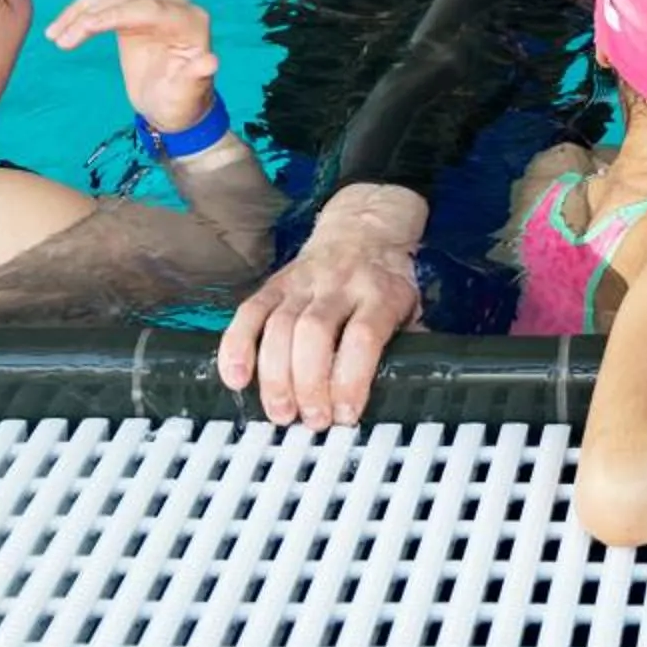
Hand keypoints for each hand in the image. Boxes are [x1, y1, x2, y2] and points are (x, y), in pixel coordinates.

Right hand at [46, 0, 218, 135]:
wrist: (173, 108)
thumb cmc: (183, 103)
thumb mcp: (189, 94)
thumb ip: (197, 76)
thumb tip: (211, 62)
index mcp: (189, 21)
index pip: (147, 8)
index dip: (114, 15)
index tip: (84, 29)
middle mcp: (173, 7)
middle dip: (90, 16)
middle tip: (62, 40)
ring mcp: (152, 8)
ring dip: (79, 12)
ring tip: (55, 36)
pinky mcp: (134, 14)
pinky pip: (104, 5)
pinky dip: (81, 15)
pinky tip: (60, 30)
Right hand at [217, 183, 427, 427]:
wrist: (362, 227)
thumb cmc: (386, 280)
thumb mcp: (411, 307)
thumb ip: (407, 344)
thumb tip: (404, 391)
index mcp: (379, 292)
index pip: (363, 336)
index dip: (351, 378)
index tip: (346, 413)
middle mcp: (339, 284)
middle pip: (314, 332)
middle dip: (309, 383)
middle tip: (312, 419)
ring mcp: (302, 282)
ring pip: (280, 326)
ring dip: (275, 376)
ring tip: (281, 412)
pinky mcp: (274, 283)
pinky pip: (249, 313)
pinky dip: (237, 347)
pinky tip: (236, 378)